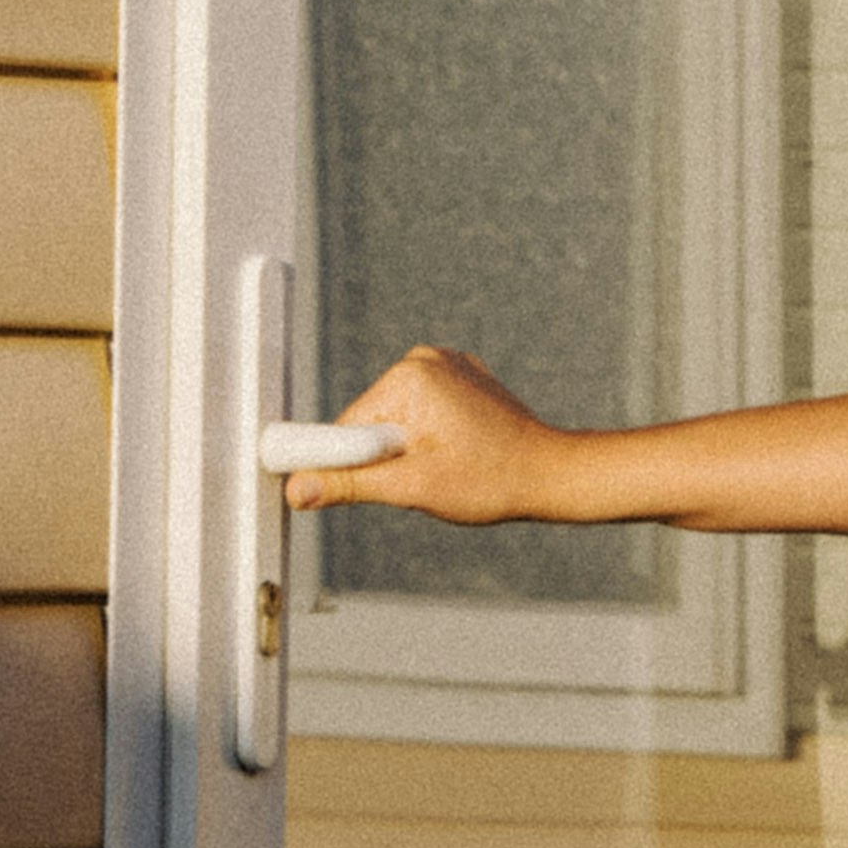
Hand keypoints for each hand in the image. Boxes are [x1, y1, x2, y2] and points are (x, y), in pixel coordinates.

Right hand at [294, 344, 559, 519]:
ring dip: (407, 450)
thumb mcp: (411, 487)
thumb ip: (349, 483)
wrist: (551, 474)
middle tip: (424, 479)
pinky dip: (428, 436)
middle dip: (386, 458)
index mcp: (410, 376)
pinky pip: (422, 411)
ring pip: (396, 420)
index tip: (330, 484)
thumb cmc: (489, 480)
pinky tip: (458, 451)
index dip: (341, 461)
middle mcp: (426, 358)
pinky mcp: (462, 377)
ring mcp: (447, 364)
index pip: (348, 425)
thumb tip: (297, 488)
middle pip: (371, 421)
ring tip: (447, 467)